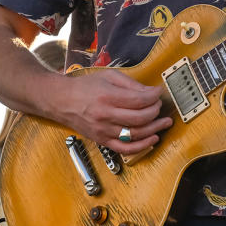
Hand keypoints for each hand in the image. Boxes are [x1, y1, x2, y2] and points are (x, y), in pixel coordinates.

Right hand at [55, 68, 171, 154]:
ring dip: (154, 129)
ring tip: (165, 123)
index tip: (158, 93)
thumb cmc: (85, 87)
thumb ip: (132, 84)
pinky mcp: (101, 140)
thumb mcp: (109, 77)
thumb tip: (151, 92)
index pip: (139, 100)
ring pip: (135, 134)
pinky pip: (124, 148)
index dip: (154, 97)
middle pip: (140, 118)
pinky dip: (141, 146)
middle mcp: (105, 115)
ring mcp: (103, 130)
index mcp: (107, 97)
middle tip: (159, 106)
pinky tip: (152, 139)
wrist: (61, 101)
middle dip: (156, 111)